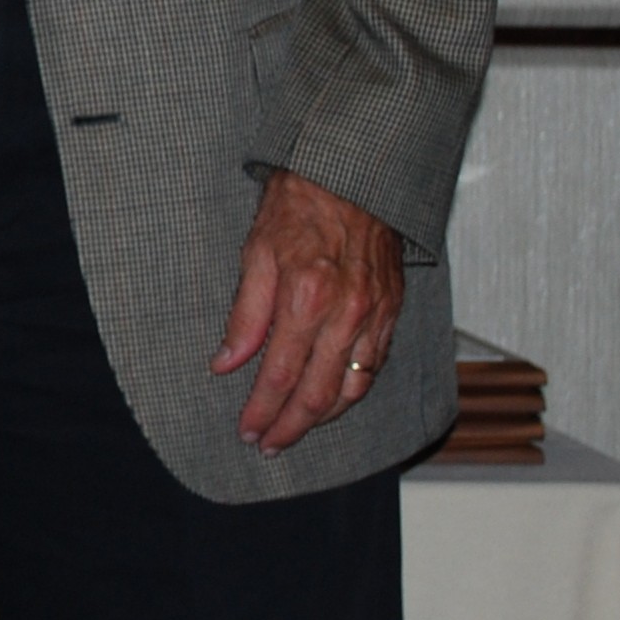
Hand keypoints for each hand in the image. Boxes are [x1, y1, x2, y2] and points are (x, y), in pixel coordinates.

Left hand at [211, 169, 406, 454]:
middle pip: (318, 395)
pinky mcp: (393, 311)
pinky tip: (333, 401)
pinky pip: (375, 367)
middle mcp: (346, 313)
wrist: (353, 175)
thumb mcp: (255, 252)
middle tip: (268, 444)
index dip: (262, 411)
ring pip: (352, 389)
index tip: (247, 431)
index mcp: (305, 298)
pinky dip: (353, 392)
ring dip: (323, 418)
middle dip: (290, 427)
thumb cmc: (298, 207)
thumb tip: (225, 364)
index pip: (280, 376)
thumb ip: (244, 315)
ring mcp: (375, 315)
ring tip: (297, 429)